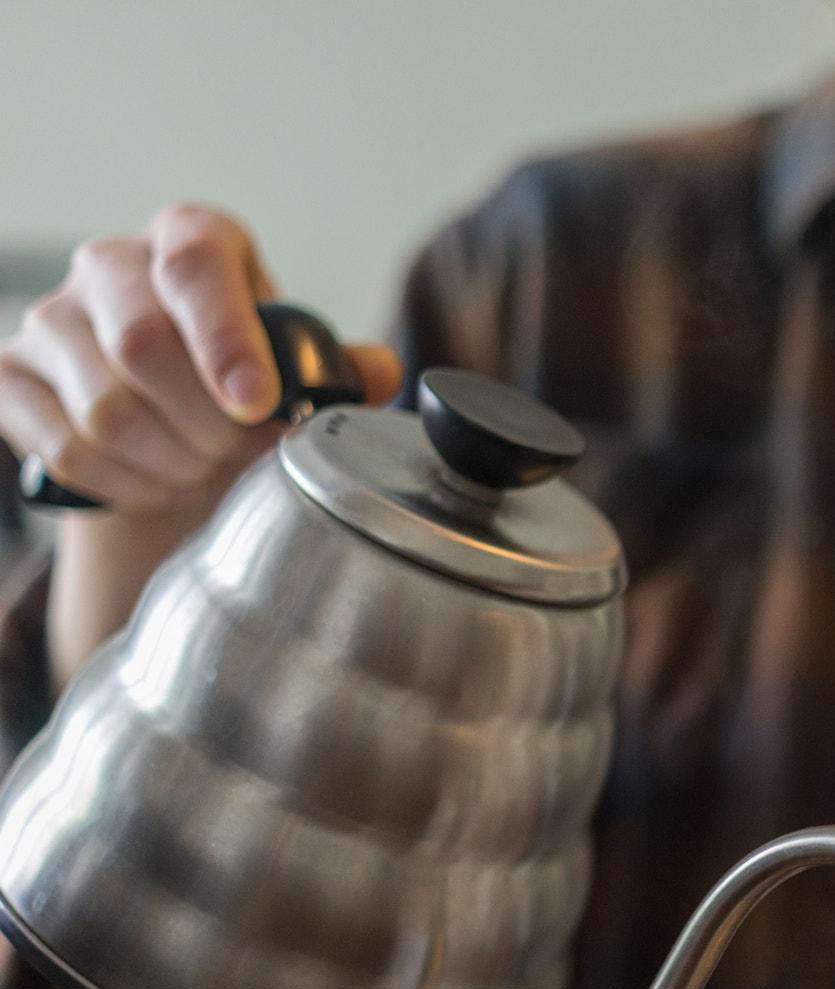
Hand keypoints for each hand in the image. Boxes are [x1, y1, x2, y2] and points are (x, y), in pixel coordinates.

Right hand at [0, 203, 399, 511]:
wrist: (169, 415)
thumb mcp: (293, 360)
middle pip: (142, 346)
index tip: (260, 402)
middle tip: (244, 451)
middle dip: (208, 423)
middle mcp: (110, 266)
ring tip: (206, 468)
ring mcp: (51, 320)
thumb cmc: (237, 376)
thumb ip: (338, 366)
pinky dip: (126, 484)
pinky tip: (163, 486)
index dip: (227, 338)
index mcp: (190, 240)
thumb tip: (381, 371)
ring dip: (172, 460)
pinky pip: (66, 446)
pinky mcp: (11, 375)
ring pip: (105, 407)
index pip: (196, 265)